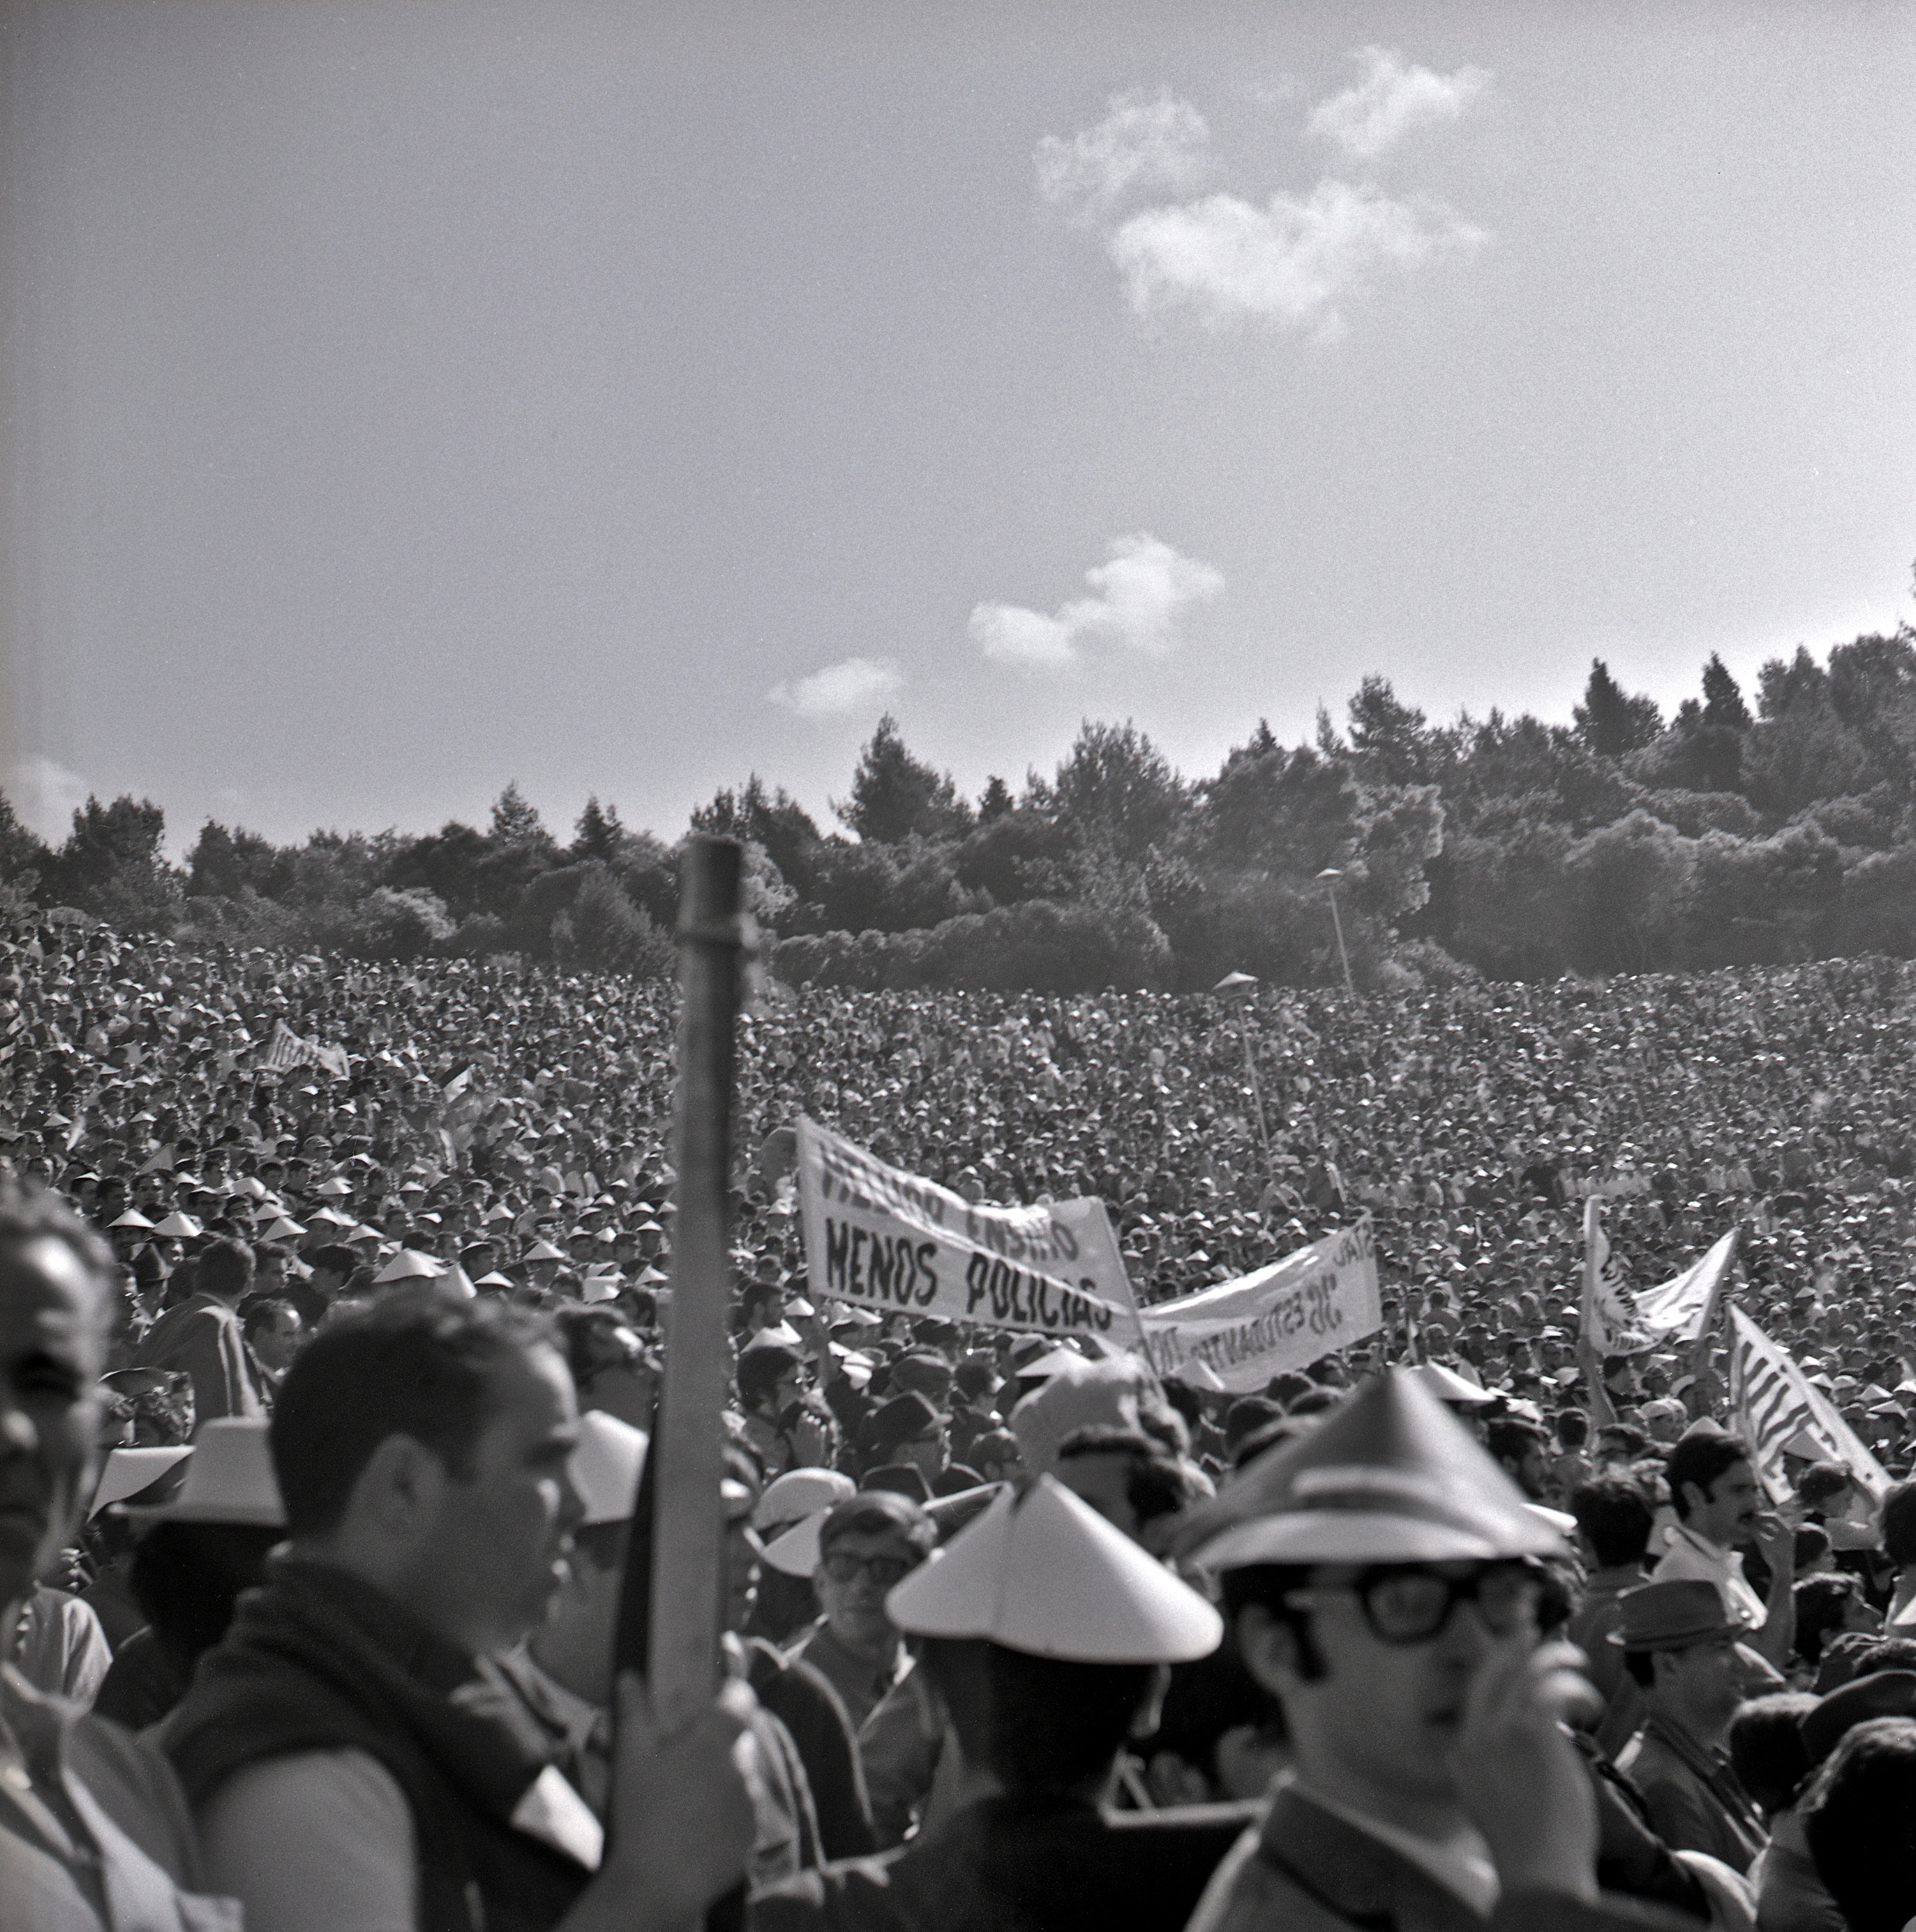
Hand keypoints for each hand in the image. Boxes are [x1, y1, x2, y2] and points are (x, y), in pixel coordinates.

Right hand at [604, 1673, 756, 1922]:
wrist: (658, 1883)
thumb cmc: (641, 1815)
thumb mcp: (629, 1758)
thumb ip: (632, 1712)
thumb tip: (629, 1676)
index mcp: (715, 1740)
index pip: (740, 1699)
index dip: (731, 1695)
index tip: (716, 1702)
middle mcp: (741, 1766)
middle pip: (739, 1742)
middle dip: (720, 1745)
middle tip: (688, 1761)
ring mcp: (749, 1804)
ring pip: (742, 1779)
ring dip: (723, 1781)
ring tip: (687, 1800)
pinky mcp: (749, 1838)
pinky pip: (742, 1816)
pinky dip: (726, 1816)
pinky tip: (696, 1829)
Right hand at [1448, 1638, 1597, 1902]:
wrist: (1539, 1872)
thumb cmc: (1525, 1848)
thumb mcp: (1483, 1804)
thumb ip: (1477, 1771)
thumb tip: (1472, 1750)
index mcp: (1462, 1753)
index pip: (1475, 1694)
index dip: (1494, 1667)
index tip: (1510, 1651)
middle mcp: (1475, 1735)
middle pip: (1492, 1673)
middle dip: (1511, 1646)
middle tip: (1530, 1629)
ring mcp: (1501, 1731)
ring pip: (1523, 1674)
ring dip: (1551, 1660)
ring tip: (1573, 1658)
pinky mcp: (1532, 1732)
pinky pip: (1551, 1690)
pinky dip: (1572, 1687)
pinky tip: (1589, 1697)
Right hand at [1753, 1511, 1794, 1574]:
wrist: (1783, 1571)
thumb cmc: (1774, 1557)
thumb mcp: (1763, 1543)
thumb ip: (1755, 1532)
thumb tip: (1746, 1523)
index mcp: (1787, 1530)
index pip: (1773, 1517)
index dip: (1762, 1516)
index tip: (1752, 1518)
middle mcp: (1788, 1531)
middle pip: (1773, 1520)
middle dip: (1761, 1520)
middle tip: (1751, 1521)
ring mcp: (1786, 1536)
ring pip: (1772, 1526)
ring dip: (1762, 1525)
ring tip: (1752, 1526)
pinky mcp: (1783, 1541)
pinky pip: (1773, 1532)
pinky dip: (1764, 1531)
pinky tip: (1757, 1533)